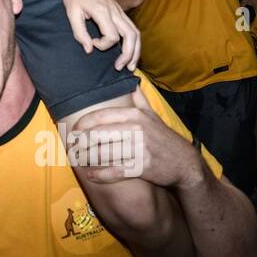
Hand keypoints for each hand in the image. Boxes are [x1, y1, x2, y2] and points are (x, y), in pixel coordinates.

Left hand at [62, 0, 140, 70]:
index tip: (91, 42)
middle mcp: (116, 12)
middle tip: (120, 68)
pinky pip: (133, 29)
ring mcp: (120, 11)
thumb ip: (79, 32)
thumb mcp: (71, 12)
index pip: (112, 36)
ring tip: (130, 66)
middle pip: (131, 36)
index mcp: (103, 12)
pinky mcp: (120, 12)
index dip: (102, 45)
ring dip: (135, 51)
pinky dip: (134, 42)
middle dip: (128, 55)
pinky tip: (130, 52)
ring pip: (136, 33)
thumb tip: (89, 49)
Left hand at [73, 86, 203, 188]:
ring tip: (78, 160)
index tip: (73, 131)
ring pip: (104, 153)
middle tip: (72, 147)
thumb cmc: (163, 138)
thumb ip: (139, 99)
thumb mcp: (153, 115)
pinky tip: (91, 175)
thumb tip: (132, 81)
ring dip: (87, 159)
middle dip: (81, 142)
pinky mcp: (142, 167)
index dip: (82, 124)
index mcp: (134, 115)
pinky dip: (101, 175)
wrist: (184, 163)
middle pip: (98, 134)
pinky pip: (115, 171)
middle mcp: (136, 129)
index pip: (100, 116)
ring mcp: (139, 149)